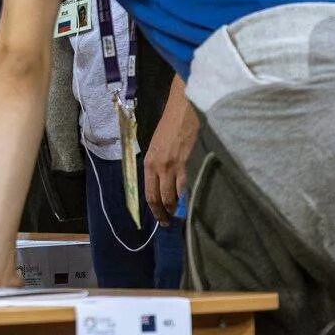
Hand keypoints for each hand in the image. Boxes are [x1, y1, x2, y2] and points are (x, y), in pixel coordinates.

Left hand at [144, 95, 197, 223]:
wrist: (181, 111)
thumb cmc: (168, 127)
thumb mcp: (155, 147)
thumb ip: (156, 165)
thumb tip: (159, 182)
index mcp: (148, 163)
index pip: (148, 193)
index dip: (153, 208)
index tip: (159, 217)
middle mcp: (157, 167)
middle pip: (158, 197)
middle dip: (163, 212)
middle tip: (168, 222)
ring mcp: (170, 165)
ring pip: (171, 194)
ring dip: (174, 208)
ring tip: (177, 216)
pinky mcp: (184, 162)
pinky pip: (183, 184)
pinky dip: (184, 196)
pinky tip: (187, 202)